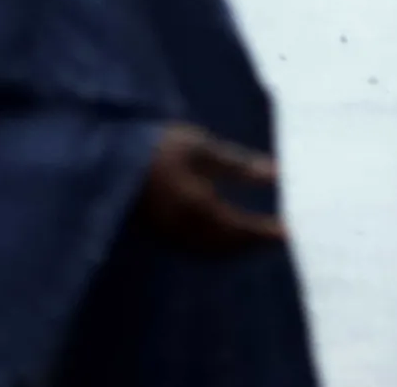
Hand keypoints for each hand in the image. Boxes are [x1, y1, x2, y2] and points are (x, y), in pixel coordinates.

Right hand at [134, 123, 285, 256]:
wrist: (107, 158)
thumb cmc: (156, 145)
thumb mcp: (199, 147)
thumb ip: (237, 164)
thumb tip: (276, 173)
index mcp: (199, 207)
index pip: (242, 229)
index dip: (266, 232)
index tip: (289, 232)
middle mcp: (187, 230)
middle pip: (228, 247)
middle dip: (252, 243)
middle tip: (275, 235)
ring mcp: (171, 236)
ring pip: (212, 252)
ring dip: (235, 248)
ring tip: (253, 236)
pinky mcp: (160, 234)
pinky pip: (196, 249)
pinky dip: (216, 247)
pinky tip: (221, 234)